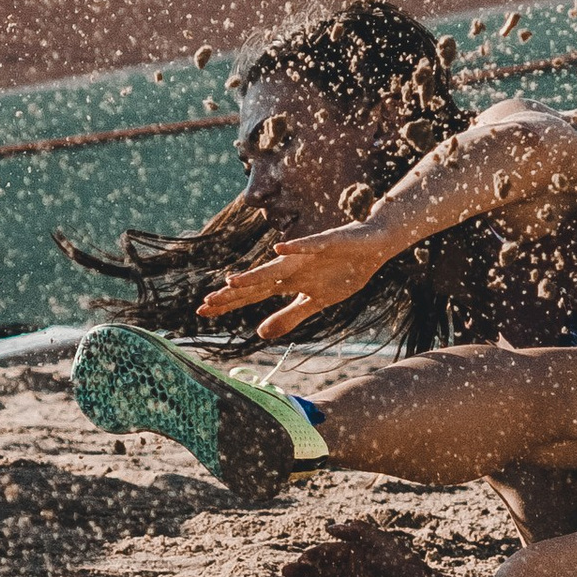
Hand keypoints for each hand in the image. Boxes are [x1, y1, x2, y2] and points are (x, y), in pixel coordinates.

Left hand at [198, 222, 392, 340]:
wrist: (372, 246)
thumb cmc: (342, 271)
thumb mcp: (315, 302)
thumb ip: (288, 316)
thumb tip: (260, 334)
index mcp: (288, 281)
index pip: (252, 294)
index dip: (229, 302)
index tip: (203, 311)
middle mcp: (291, 266)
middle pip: (257, 282)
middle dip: (233, 293)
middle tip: (206, 303)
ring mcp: (307, 255)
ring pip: (277, 266)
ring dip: (256, 274)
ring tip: (233, 280)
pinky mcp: (327, 243)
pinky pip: (309, 245)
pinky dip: (295, 248)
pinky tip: (279, 249)